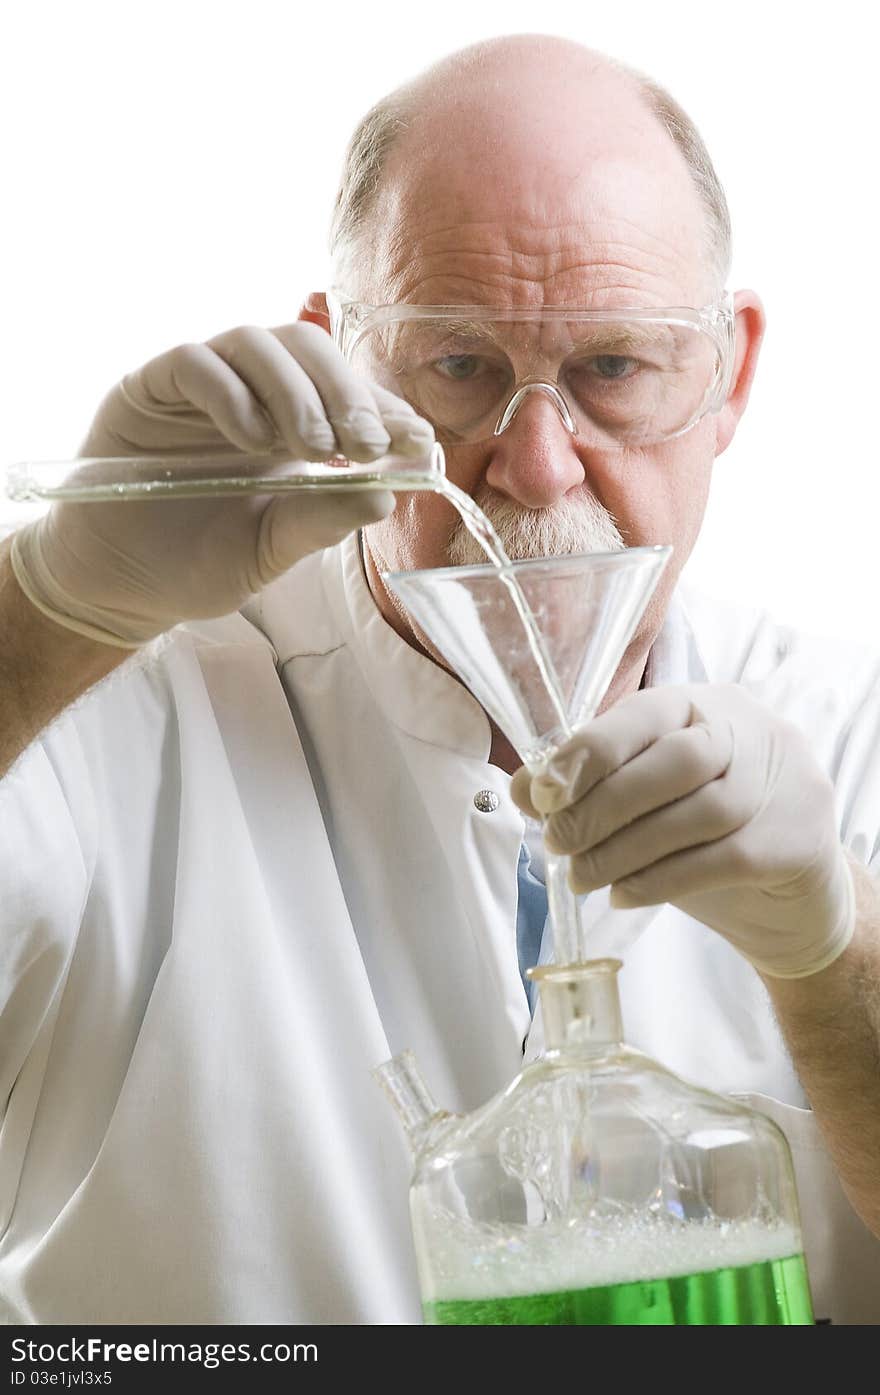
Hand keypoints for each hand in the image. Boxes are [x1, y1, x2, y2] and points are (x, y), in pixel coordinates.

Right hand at [10, 323, 434, 645]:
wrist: (121, 586)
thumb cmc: (199, 564)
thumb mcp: (270, 550)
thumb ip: (320, 520)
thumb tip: (385, 497)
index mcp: (292, 425)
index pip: (349, 393)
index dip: (387, 409)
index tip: (418, 444)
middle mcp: (252, 392)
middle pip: (310, 348)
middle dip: (348, 393)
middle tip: (366, 445)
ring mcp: (202, 384)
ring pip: (258, 342)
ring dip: (296, 390)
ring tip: (311, 448)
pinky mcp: (151, 387)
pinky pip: (195, 361)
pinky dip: (230, 393)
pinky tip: (250, 439)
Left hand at [510, 684, 855, 978]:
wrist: (789, 889)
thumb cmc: (701, 830)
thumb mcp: (644, 797)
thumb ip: (588, 786)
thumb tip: (524, 789)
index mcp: (701, 704)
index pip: (644, 713)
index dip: (590, 751)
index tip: (544, 793)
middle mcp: (747, 732)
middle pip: (677, 760)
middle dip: (604, 804)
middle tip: (558, 842)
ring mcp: (779, 784)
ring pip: (699, 812)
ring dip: (626, 849)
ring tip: (582, 877)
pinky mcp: (794, 840)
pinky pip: (722, 860)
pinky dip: (661, 880)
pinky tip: (623, 895)